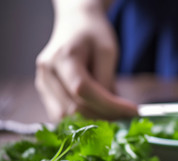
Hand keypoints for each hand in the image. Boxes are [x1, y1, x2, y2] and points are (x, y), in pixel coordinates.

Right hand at [35, 0, 137, 121]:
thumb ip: (107, 80)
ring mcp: (42, 83)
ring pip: (67, 117)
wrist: (75, 23)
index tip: (133, 111)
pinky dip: (83, 118)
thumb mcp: (108, 52)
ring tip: (114, 111)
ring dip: (94, 120)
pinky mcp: (45, 92)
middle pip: (75, 108)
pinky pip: (63, 115)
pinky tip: (100, 110)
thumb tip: (112, 109)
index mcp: (62, 57)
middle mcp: (47, 72)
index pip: (83, 90)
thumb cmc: (93, 34)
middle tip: (127, 115)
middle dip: (105, 116)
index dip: (110, 106)